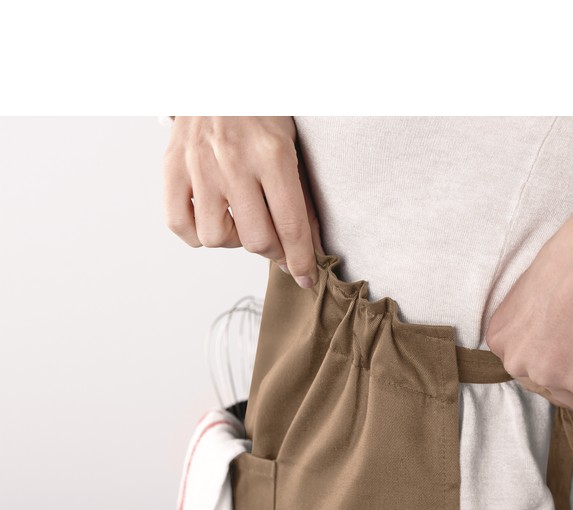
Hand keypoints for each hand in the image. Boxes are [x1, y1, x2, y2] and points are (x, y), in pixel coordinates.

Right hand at [163, 116, 324, 287]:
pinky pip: (180, 226)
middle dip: (273, 252)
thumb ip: (299, 198)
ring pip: (217, 239)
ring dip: (235, 240)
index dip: (301, 261)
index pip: (290, 226)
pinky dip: (198, 234)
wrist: (218, 76)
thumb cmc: (260, 113)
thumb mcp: (291, 147)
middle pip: (256, 239)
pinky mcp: (171, 167)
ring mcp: (198, 165)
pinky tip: (214, 217)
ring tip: (241, 220)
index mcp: (272, 154)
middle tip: (276, 242)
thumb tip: (308, 248)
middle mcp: (233, 161)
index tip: (306, 278)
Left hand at [484, 186, 572, 434]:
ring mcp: (547, 374)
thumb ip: (538, 313)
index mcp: (501, 333)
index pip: (520, 359)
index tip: (562, 358)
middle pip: (541, 380)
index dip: (546, 360)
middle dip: (568, 375)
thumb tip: (555, 320)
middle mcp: (516, 358)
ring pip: (568, 395)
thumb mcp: (537, 286)